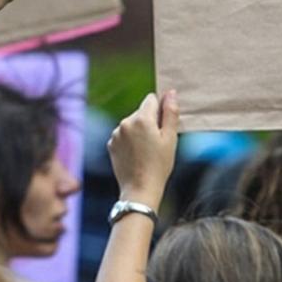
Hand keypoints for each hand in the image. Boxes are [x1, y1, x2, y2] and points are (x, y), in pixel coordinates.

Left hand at [107, 91, 178, 209]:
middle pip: (141, 112)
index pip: (151, 99)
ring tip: (147, 151)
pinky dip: (129, 141)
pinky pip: (123, 135)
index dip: (160, 109)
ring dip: (139, 131)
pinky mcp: (111, 144)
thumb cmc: (159, 165)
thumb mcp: (170, 138)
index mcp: (141, 118)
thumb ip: (170, 113)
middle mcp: (125, 122)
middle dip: (150, 121)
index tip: (164, 125)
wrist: (140, 188)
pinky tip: (136, 155)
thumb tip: (171, 93)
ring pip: (131, 124)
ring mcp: (116, 133)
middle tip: (157, 142)